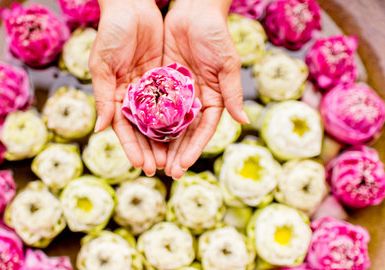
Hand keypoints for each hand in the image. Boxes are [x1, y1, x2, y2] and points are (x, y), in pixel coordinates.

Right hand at [90, 0, 166, 175]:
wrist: (132, 6)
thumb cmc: (111, 33)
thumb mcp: (103, 66)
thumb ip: (103, 97)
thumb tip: (101, 129)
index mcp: (115, 95)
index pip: (124, 129)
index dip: (132, 148)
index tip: (142, 165)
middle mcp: (133, 96)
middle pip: (144, 130)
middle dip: (152, 150)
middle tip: (163, 170)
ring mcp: (151, 88)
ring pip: (160, 120)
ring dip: (166, 140)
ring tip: (175, 159)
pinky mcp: (166, 77)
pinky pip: (174, 101)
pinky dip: (178, 118)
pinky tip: (186, 133)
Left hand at [163, 0, 249, 178]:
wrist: (193, 10)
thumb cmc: (215, 35)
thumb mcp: (226, 65)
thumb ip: (232, 93)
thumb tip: (244, 121)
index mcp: (212, 99)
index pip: (203, 131)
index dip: (193, 149)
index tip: (183, 166)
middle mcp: (194, 100)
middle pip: (184, 133)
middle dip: (176, 153)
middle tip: (165, 172)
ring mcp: (177, 93)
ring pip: (167, 124)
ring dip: (161, 144)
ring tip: (152, 162)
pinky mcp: (161, 82)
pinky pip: (153, 106)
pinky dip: (148, 122)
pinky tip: (140, 136)